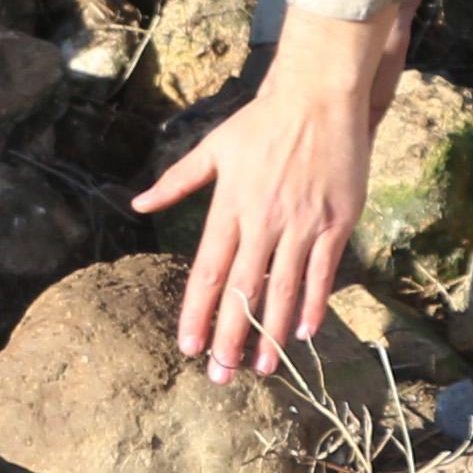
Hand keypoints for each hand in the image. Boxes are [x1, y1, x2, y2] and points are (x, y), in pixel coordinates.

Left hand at [131, 9, 404, 382]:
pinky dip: (313, 304)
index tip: (188, 347)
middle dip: (230, 338)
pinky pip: (322, 272)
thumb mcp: (213, 148)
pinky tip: (305, 332)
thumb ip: (176, 181)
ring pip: (283, 290)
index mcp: (229, 206)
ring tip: (262, 369)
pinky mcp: (335, 223)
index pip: (207, 271)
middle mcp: (263, 221)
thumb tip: (137, 205)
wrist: (318, 97)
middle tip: (221, 376)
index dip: (196, 312)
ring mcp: (301, 224)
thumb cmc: (263, 121)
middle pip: (242, 291)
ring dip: (271, 334)